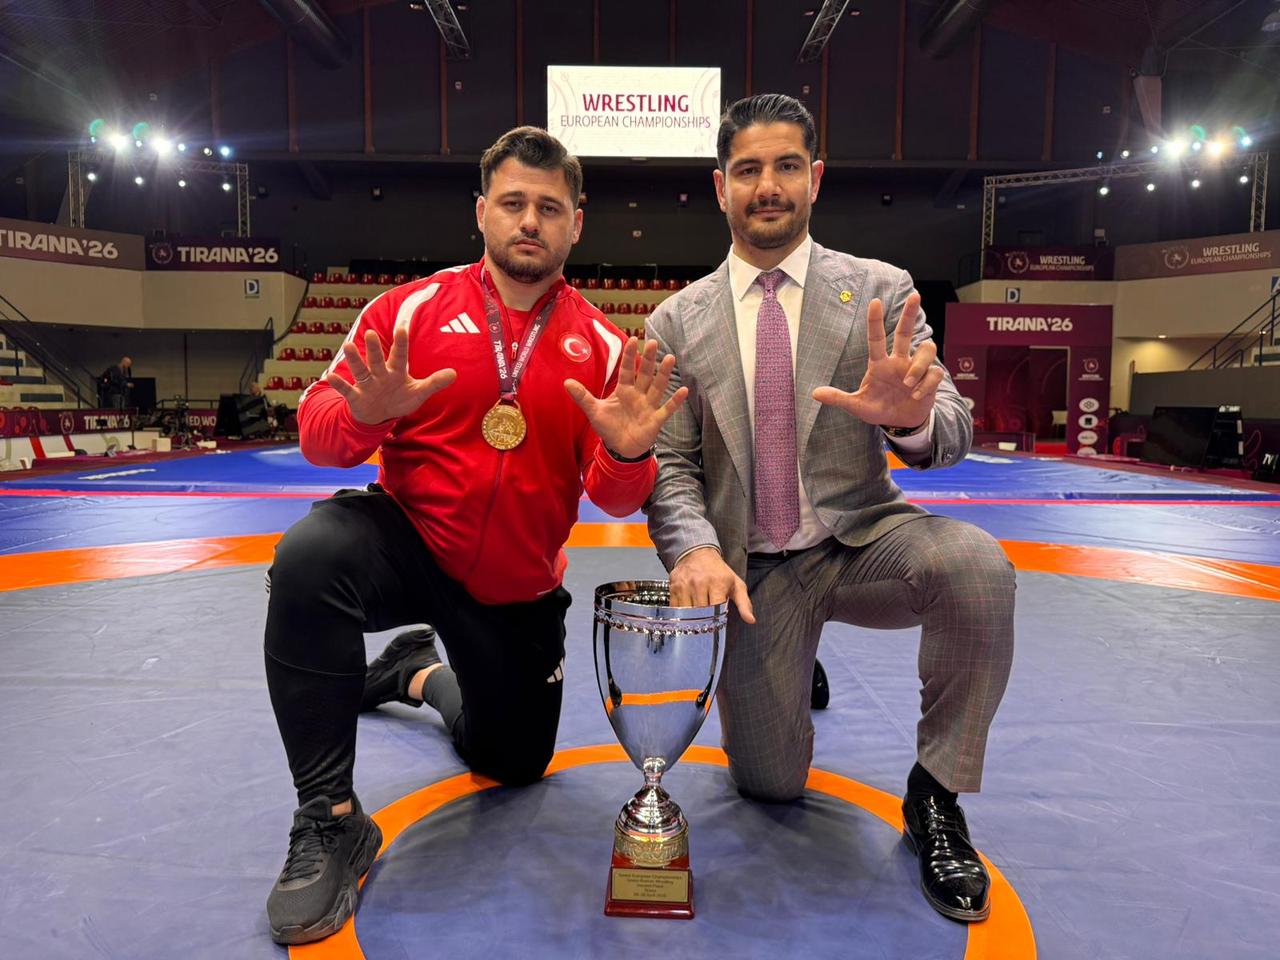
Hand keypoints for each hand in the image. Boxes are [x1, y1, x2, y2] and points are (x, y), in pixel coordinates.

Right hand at [327, 327, 456, 423]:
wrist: (379, 415)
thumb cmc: (400, 399)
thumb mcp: (418, 392)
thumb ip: (434, 383)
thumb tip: (454, 374)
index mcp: (396, 371)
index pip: (400, 355)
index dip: (401, 342)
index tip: (402, 327)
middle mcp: (380, 374)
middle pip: (377, 359)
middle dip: (374, 348)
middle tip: (371, 333)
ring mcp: (367, 385)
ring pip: (360, 370)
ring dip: (355, 360)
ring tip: (348, 346)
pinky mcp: (356, 397)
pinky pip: (347, 390)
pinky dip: (339, 385)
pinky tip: (330, 377)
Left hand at [564, 337, 688, 457]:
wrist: (620, 448)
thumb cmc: (609, 427)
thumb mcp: (594, 411)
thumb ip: (583, 396)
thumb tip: (566, 382)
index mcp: (624, 390)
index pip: (628, 370)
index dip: (630, 356)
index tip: (633, 340)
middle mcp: (638, 395)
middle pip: (645, 374)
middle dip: (649, 359)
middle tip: (653, 342)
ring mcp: (648, 406)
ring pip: (657, 387)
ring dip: (663, 374)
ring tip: (670, 358)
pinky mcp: (656, 420)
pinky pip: (667, 409)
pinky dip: (675, 401)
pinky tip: (683, 390)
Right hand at [669, 546, 754, 623]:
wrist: (698, 553)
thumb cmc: (719, 572)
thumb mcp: (736, 585)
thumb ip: (744, 604)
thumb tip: (750, 620)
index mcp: (717, 583)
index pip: (716, 609)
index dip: (716, 620)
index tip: (717, 624)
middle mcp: (699, 583)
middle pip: (700, 613)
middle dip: (704, 621)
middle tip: (707, 624)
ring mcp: (685, 585)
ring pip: (686, 613)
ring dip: (691, 619)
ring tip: (697, 619)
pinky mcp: (674, 587)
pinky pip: (675, 608)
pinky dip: (680, 615)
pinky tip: (686, 614)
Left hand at [812, 292, 942, 429]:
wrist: (900, 423)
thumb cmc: (878, 409)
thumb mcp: (857, 405)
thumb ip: (839, 399)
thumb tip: (814, 394)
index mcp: (880, 364)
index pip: (876, 338)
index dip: (875, 321)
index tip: (875, 301)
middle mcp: (899, 361)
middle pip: (905, 332)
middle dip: (910, 313)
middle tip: (915, 295)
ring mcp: (916, 369)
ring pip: (926, 350)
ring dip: (917, 367)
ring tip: (907, 385)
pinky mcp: (930, 380)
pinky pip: (934, 374)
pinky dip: (926, 385)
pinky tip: (917, 396)